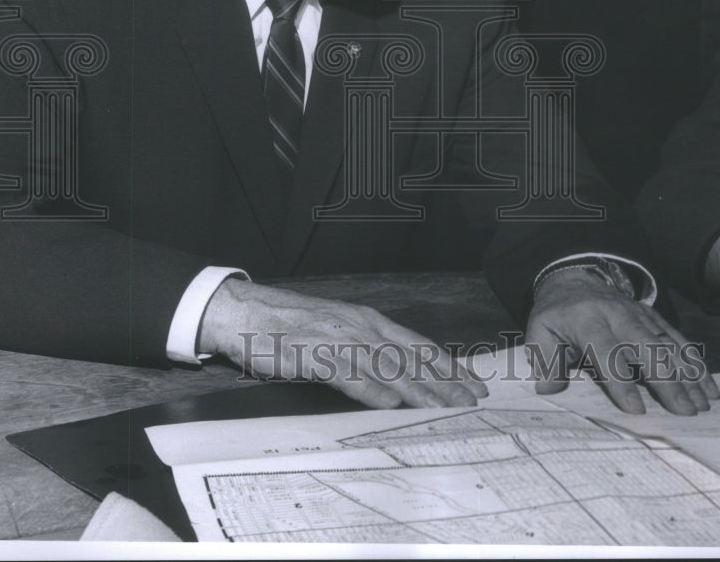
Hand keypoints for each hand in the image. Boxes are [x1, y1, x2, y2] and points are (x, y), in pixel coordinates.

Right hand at [199, 278, 488, 409]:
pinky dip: (369, 388)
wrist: (246, 312)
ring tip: (442, 408)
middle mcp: (358, 326)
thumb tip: (402, 376)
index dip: (448, 365)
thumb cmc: (294, 326)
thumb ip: (368, 350)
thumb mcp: (339, 331)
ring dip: (416, 389)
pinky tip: (389, 402)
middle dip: (443, 381)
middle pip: (409, 357)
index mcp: (368, 320)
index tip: (473, 384)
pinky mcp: (311, 353)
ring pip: (384, 366)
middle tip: (471, 402)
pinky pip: (345, 372)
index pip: (418, 344)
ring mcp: (336, 338)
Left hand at [525, 269, 719, 414]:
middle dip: (667, 380)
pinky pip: (678, 339)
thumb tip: (549, 390)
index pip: (607, 352)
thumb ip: (544, 361)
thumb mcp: (539, 331)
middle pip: (646, 348)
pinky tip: (708, 386)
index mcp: (587, 321)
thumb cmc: (556, 315)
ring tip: (703, 404)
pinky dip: (695, 362)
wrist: (574, 280)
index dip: (621, 382)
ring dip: (687, 374)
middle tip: (685, 412)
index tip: (636, 410)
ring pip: (668, 344)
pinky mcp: (653, 318)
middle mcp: (618, 316)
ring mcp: (639, 315)